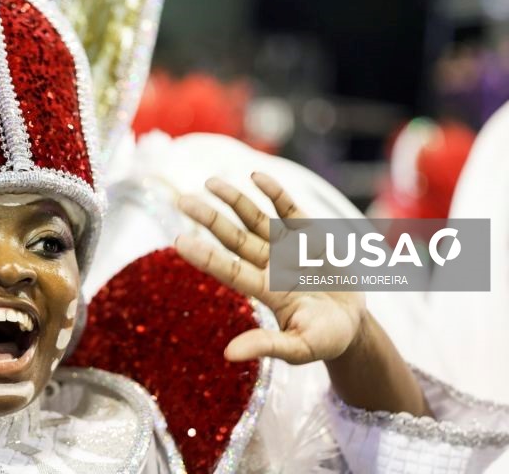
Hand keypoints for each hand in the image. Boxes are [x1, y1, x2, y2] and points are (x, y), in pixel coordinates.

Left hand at [175, 172, 366, 364]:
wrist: (354, 324)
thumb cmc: (325, 340)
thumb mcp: (300, 348)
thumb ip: (267, 345)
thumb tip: (227, 355)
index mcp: (265, 291)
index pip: (228, 270)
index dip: (205, 256)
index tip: (178, 241)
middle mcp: (269, 265)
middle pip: (234, 239)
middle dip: (210, 219)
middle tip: (182, 201)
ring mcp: (287, 248)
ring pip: (255, 219)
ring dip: (234, 200)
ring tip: (210, 182)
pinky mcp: (310, 234)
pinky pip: (288, 209)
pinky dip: (274, 193)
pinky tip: (256, 176)